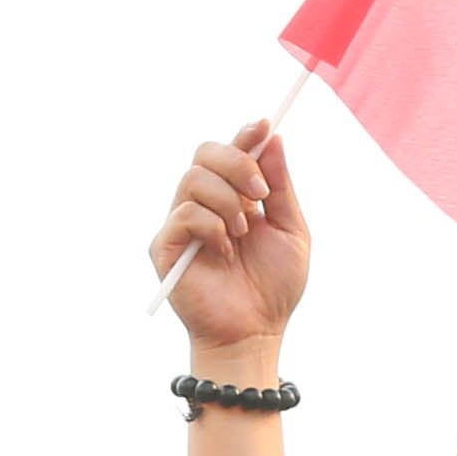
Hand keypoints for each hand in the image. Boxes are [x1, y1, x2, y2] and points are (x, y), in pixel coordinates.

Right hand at [151, 127, 314, 363]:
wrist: (256, 332)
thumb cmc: (274, 287)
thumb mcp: (290, 230)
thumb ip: (279, 186)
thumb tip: (273, 137)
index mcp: (234, 197)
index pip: (230, 151)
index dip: (244, 133)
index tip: (263, 124)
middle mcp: (205, 205)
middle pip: (205, 152)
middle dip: (237, 164)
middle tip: (260, 194)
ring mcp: (183, 224)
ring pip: (194, 179)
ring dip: (227, 200)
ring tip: (243, 232)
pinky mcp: (166, 246)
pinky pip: (185, 213)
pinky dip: (212, 227)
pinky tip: (224, 253)